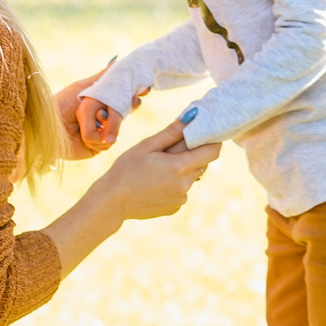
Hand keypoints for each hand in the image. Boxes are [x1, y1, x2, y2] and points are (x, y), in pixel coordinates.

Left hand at [55, 64, 145, 156]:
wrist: (46, 126)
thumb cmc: (62, 103)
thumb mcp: (84, 87)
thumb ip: (102, 77)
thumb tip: (118, 60)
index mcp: (97, 107)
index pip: (120, 103)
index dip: (132, 99)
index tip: (142, 91)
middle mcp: (98, 122)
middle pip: (122, 117)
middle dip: (130, 108)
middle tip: (136, 100)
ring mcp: (97, 136)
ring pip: (116, 132)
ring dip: (110, 125)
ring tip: (101, 118)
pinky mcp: (93, 149)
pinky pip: (107, 145)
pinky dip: (100, 138)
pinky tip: (91, 133)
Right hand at [95, 121, 221, 220]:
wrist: (112, 201)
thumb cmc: (127, 168)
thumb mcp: (147, 145)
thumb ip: (172, 132)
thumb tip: (192, 117)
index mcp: (180, 167)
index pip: (213, 151)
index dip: (212, 141)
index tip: (204, 135)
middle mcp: (185, 185)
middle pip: (202, 164)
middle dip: (192, 154)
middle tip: (169, 151)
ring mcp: (181, 198)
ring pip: (191, 177)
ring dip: (182, 170)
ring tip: (157, 170)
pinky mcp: (176, 207)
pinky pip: (182, 191)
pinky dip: (174, 184)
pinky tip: (154, 184)